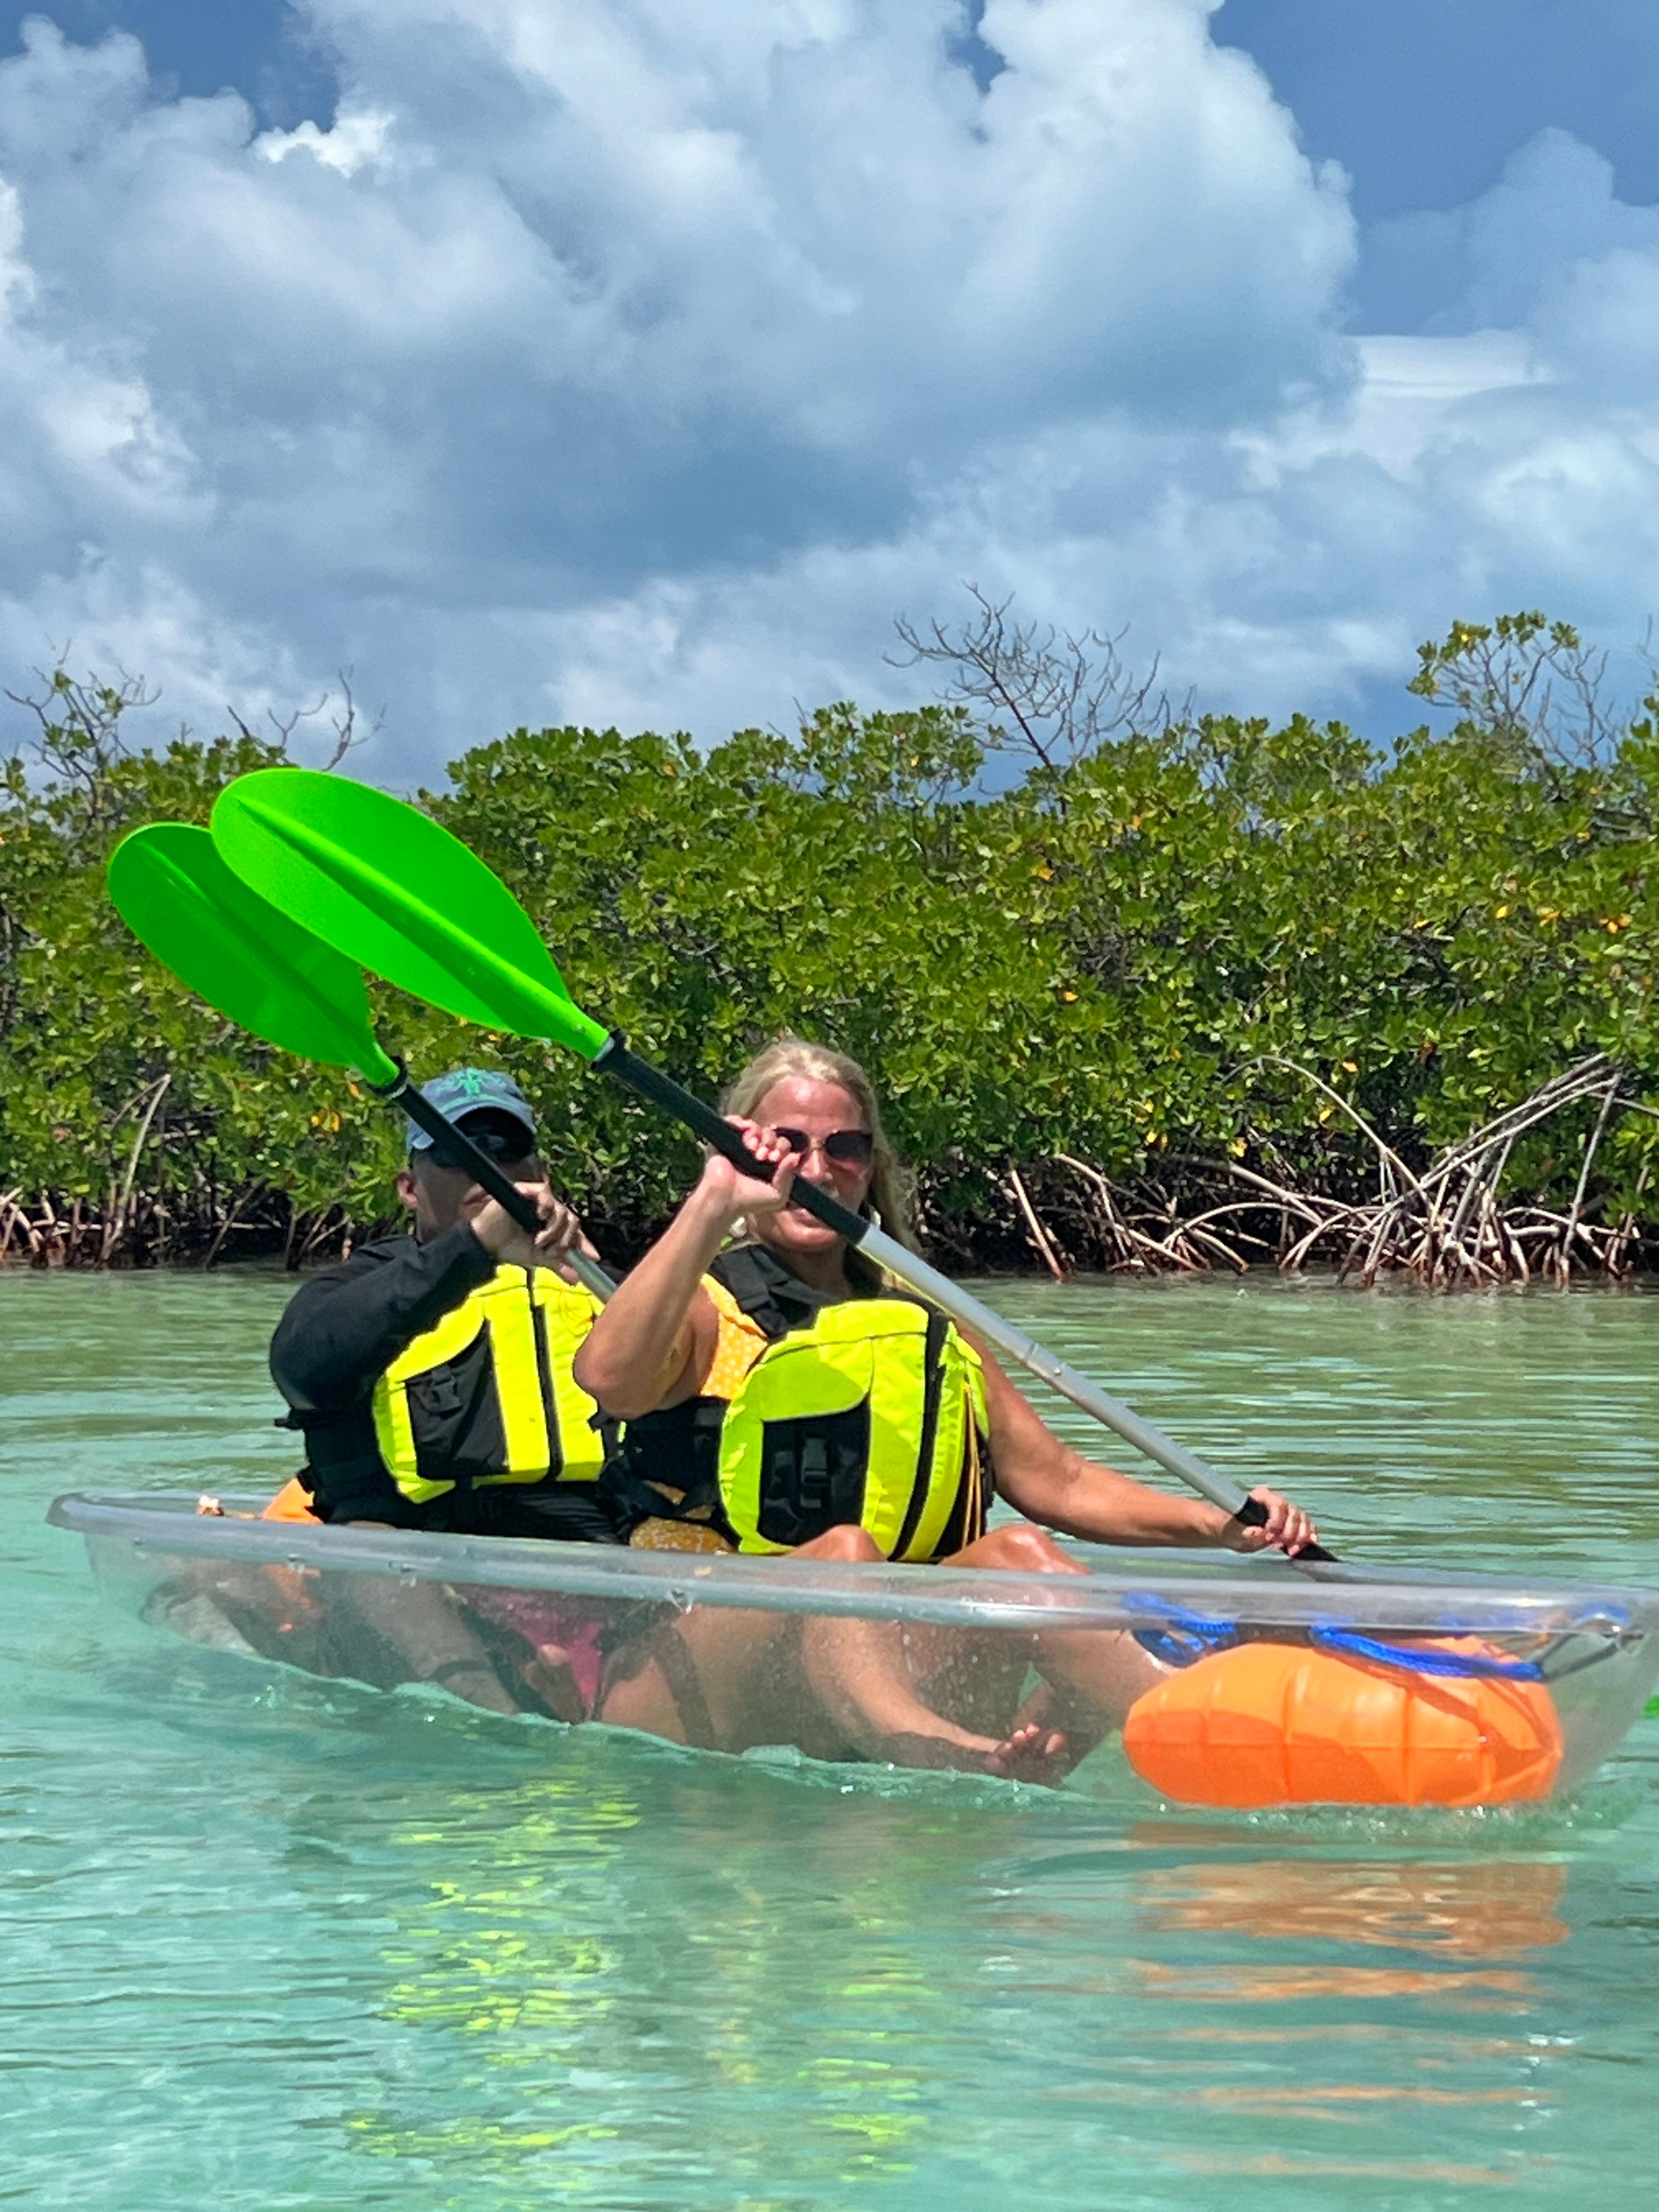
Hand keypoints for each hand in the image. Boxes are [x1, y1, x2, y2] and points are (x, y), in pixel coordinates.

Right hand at [471, 1183, 585, 1271]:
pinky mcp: (525, 1191)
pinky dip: (546, 1205)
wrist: (487, 1245)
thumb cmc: (510, 1248)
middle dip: (565, 1239)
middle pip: (571, 1219)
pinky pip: (544, 1192)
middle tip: (552, 1252)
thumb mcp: (538, 1259)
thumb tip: (576, 1279)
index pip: (575, 1230)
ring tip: (539, 1242)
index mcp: (552, 1225)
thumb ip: (557, 1265)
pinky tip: (541, 1216)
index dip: (585, 1243)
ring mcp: (537, 1201)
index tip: (594, 1257)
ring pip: (561, 1209)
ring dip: (553, 1229)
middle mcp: (548, 1211)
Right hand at [691, 1117, 804, 1232]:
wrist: (724, 1200)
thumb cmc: (749, 1201)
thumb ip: (788, 1177)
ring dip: (755, 1134)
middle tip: (760, 1155)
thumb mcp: (777, 1195)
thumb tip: (794, 1156)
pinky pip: (733, 1121)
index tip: (773, 1159)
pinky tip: (742, 1128)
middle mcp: (756, 1151)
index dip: (781, 1148)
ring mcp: (739, 1144)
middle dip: (769, 1141)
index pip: (781, 1145)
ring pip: (754, 1127)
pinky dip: (738, 1121)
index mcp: (769, 1162)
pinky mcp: (724, 1139)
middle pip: (770, 1134)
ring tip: (750, 1147)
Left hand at [1221, 1485, 1319, 1557]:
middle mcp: (1276, 1501)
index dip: (1277, 1522)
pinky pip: (1307, 1526)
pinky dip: (1308, 1536)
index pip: (1278, 1504)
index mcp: (1261, 1496)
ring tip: (1289, 1549)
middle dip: (1288, 1532)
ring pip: (1303, 1520)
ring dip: (1299, 1537)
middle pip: (1294, 1513)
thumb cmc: (1232, 1528)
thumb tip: (1257, 1532)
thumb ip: (1245, 1532)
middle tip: (1277, 1545)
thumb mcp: (1234, 1532)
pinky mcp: (1292, 1523)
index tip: (1269, 1536)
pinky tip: (1306, 1544)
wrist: (1234, 1534)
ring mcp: (1286, 1511)